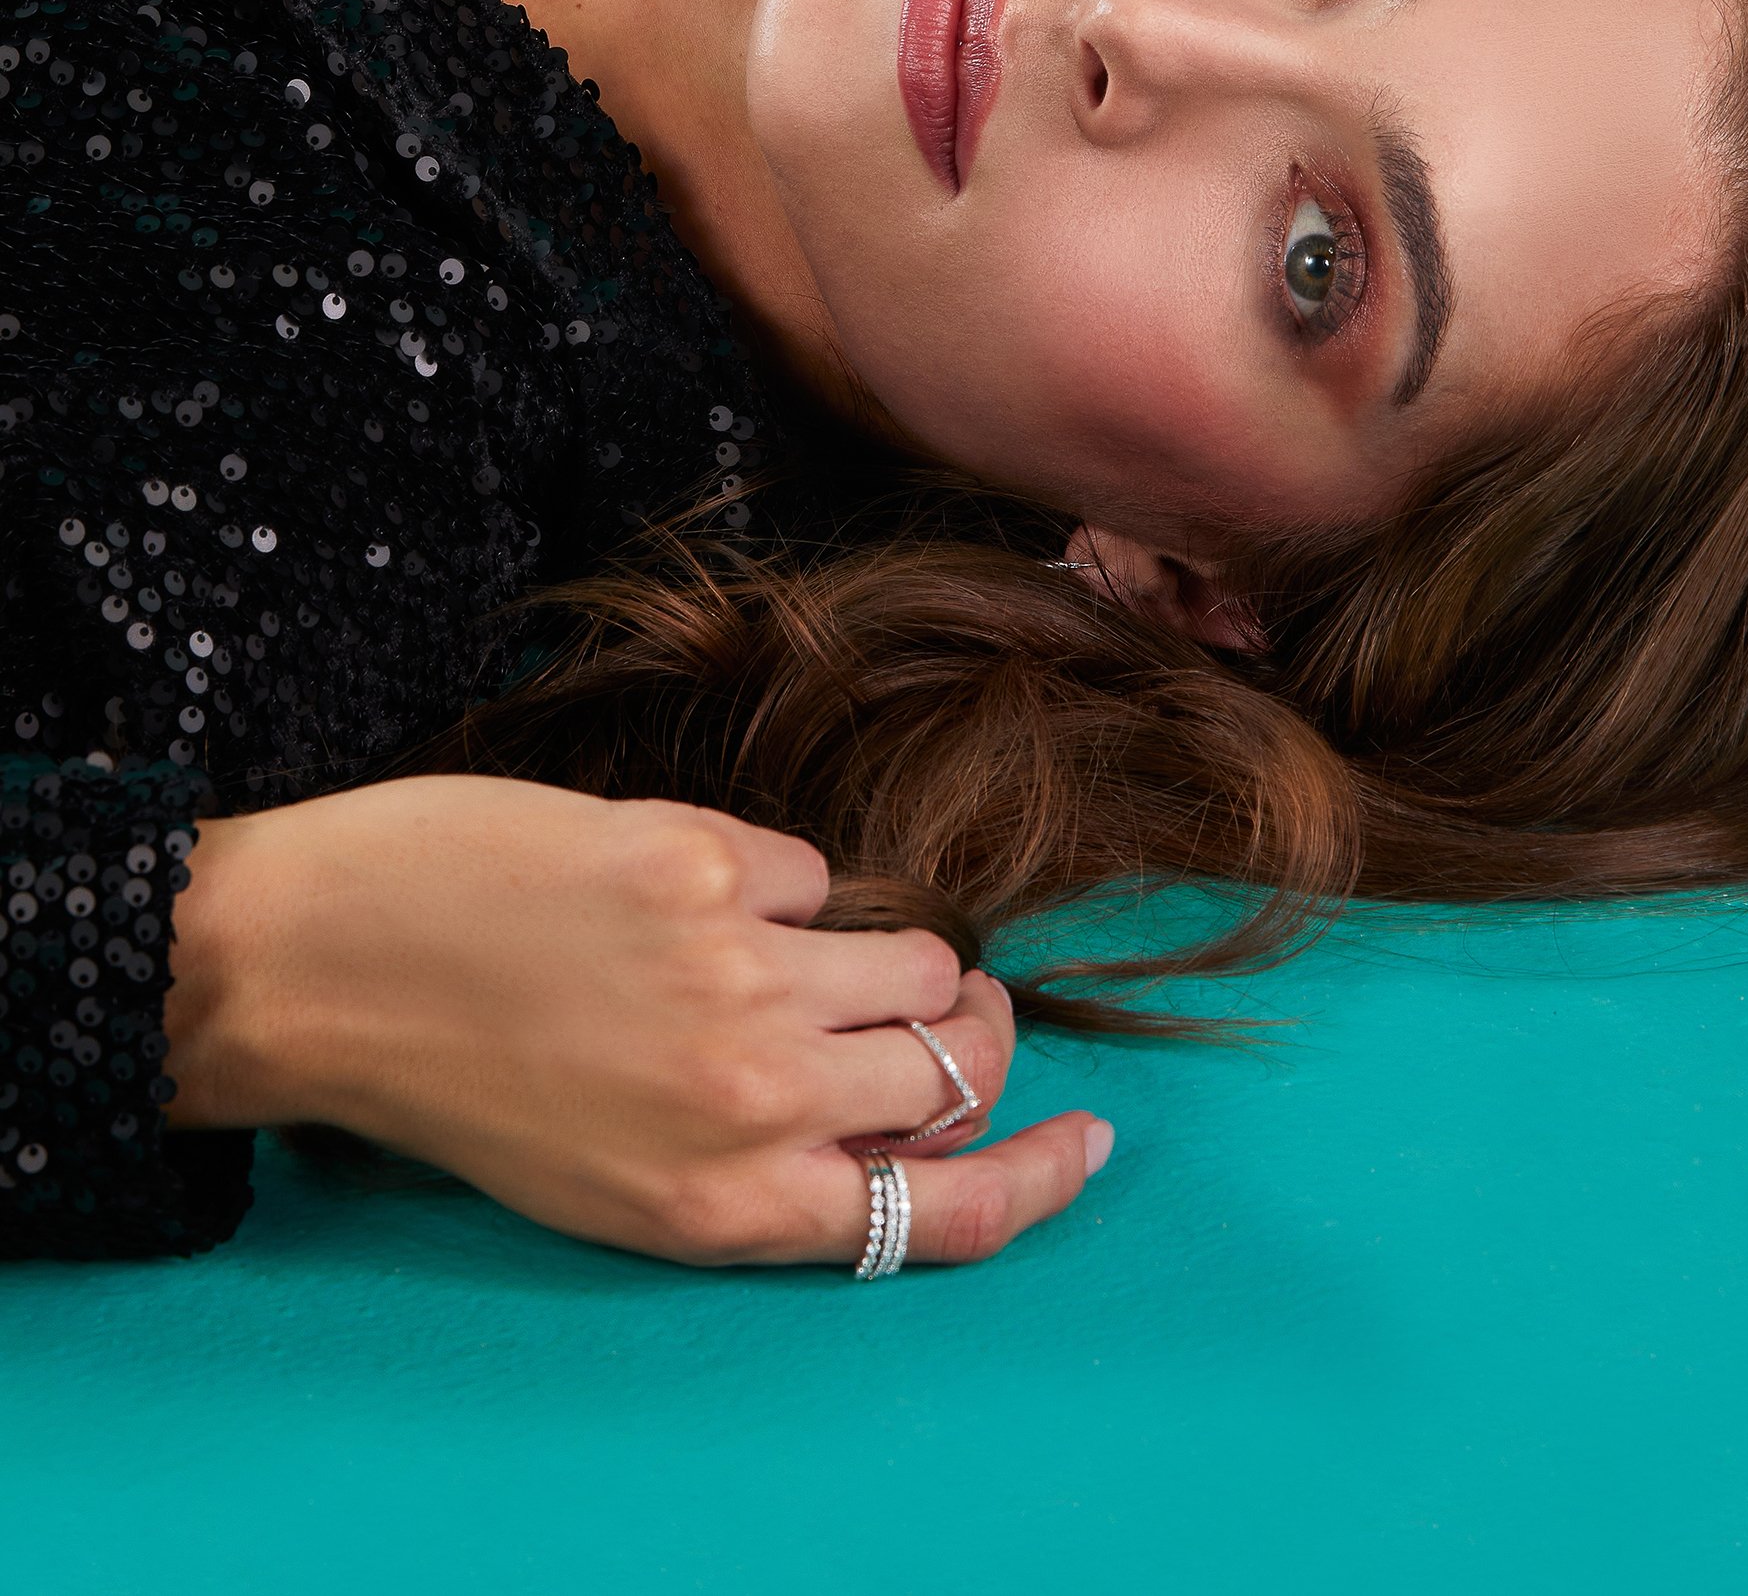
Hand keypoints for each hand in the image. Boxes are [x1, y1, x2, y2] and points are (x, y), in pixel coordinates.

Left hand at [166, 775, 1109, 1267]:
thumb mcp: (622, 1184)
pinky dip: (783, 884)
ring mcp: (741, 973)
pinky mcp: (710, 858)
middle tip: (945, 1007)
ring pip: (914, 957)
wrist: (332, 964)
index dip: (1040, 1178)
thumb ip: (760, 1162)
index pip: (943, 1216)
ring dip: (896, 955)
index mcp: (727, 1207)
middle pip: (956, 1068)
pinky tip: (697, 892)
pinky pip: (817, 872)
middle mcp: (753, 1100)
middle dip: (971, 1032)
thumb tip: (892, 1102)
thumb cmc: (463, 1084)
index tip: (1088, 1140)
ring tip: (812, 947)